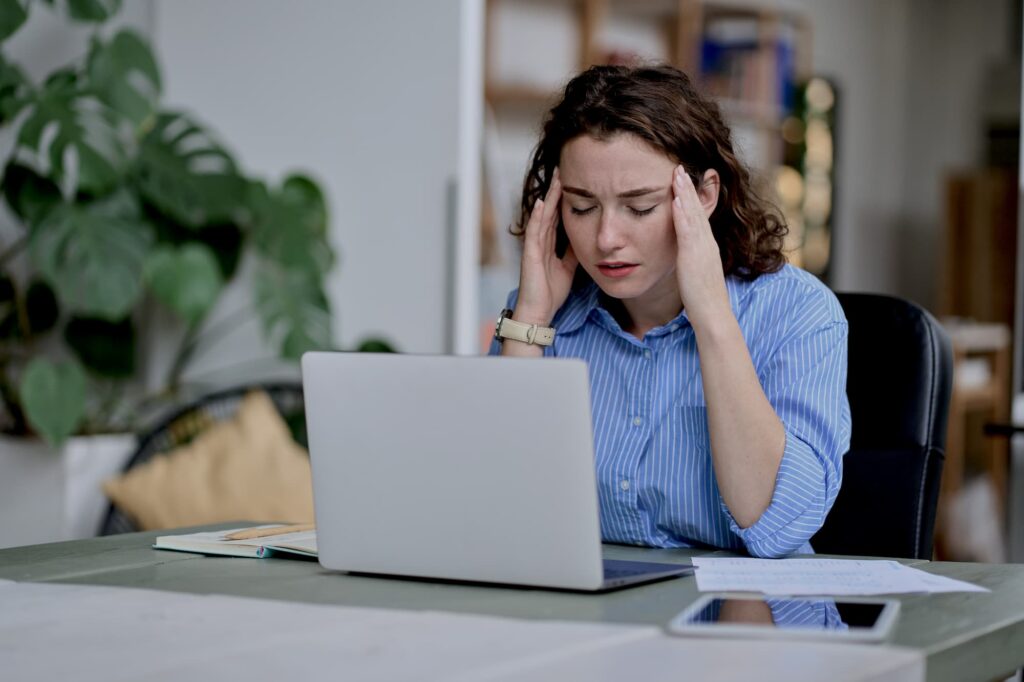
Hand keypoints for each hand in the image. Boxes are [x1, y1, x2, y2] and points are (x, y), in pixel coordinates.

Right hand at [514, 167, 577, 324]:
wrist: (539, 312)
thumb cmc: (550, 293)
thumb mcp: (568, 269)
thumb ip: (573, 253)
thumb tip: (584, 239)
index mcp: (548, 245)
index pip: (556, 217)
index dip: (562, 200)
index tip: (571, 182)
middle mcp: (540, 242)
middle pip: (549, 211)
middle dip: (555, 192)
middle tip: (562, 170)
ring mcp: (534, 247)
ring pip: (542, 217)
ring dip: (548, 198)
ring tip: (555, 179)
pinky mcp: (530, 255)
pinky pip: (534, 232)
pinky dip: (537, 217)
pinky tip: (542, 204)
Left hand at [671, 165, 729, 327]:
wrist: (713, 314)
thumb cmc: (703, 300)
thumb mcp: (697, 274)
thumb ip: (692, 262)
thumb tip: (686, 257)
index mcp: (707, 247)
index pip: (698, 216)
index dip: (690, 198)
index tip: (682, 181)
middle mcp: (706, 243)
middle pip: (696, 209)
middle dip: (688, 188)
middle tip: (679, 167)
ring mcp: (701, 249)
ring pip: (693, 215)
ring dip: (684, 193)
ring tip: (677, 174)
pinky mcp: (693, 257)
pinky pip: (687, 231)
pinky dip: (682, 214)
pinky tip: (675, 200)